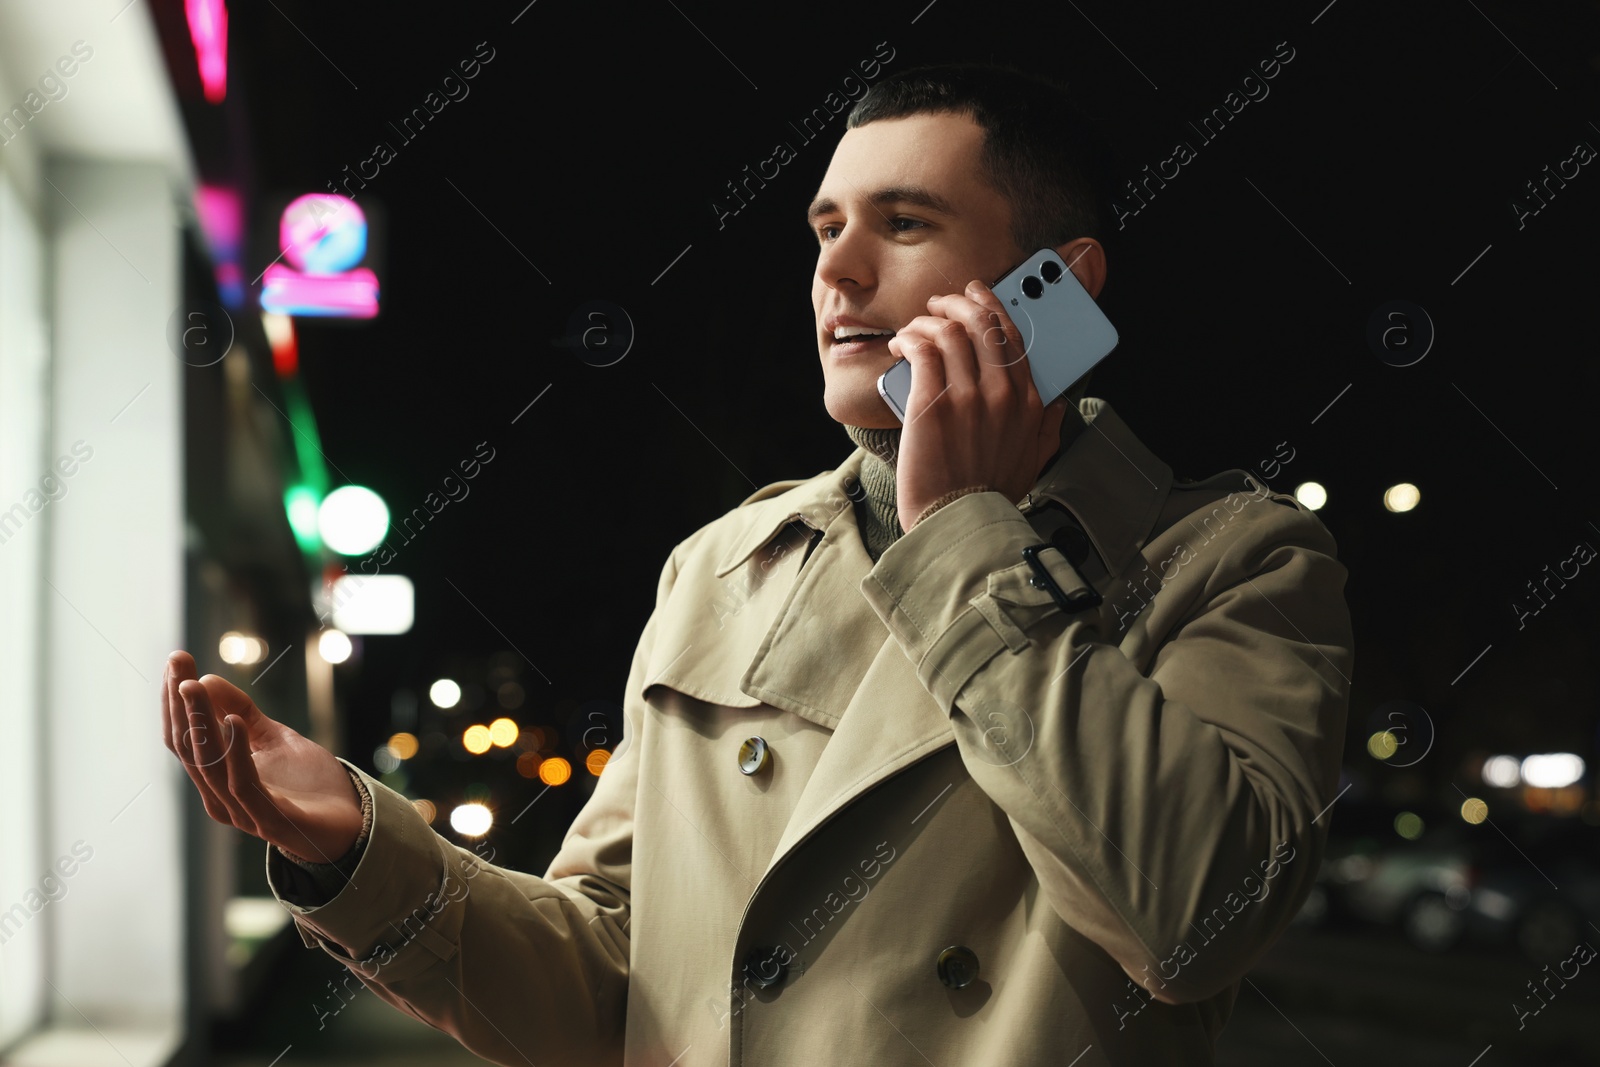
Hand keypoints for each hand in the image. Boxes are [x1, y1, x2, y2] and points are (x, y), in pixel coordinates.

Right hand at [162, 651, 363, 862]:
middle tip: (178, 663)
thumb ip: (244, 713)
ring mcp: (243, 812)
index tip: (176, 659)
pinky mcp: (270, 821)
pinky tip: (235, 721)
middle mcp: (221, 798)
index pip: (184, 738)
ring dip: (201, 722)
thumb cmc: (309, 784)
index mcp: (217, 779)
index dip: (175, 700)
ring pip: (210, 766)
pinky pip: (243, 785)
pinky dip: (237, 752)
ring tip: (195, 686)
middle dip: (181, 704)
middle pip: (190, 749)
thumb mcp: (275, 738)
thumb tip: (206, 679)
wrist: (350, 823)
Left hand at [887, 279, 1069, 531]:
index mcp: (1028, 402)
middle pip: (981, 322)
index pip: (1012, 335)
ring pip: (948, 330)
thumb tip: (1058, 404)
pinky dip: (909, 339)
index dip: (991, 305)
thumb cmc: (989, 494)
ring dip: (928, 320)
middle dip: (957, 301)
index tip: (976, 294)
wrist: (958, 521)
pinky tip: (901, 346)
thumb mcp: (1034, 461)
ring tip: (915, 328)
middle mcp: (1000, 393)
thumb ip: (1048, 428)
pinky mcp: (931, 406)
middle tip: (940, 303)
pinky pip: (921, 350)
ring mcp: (966, 397)